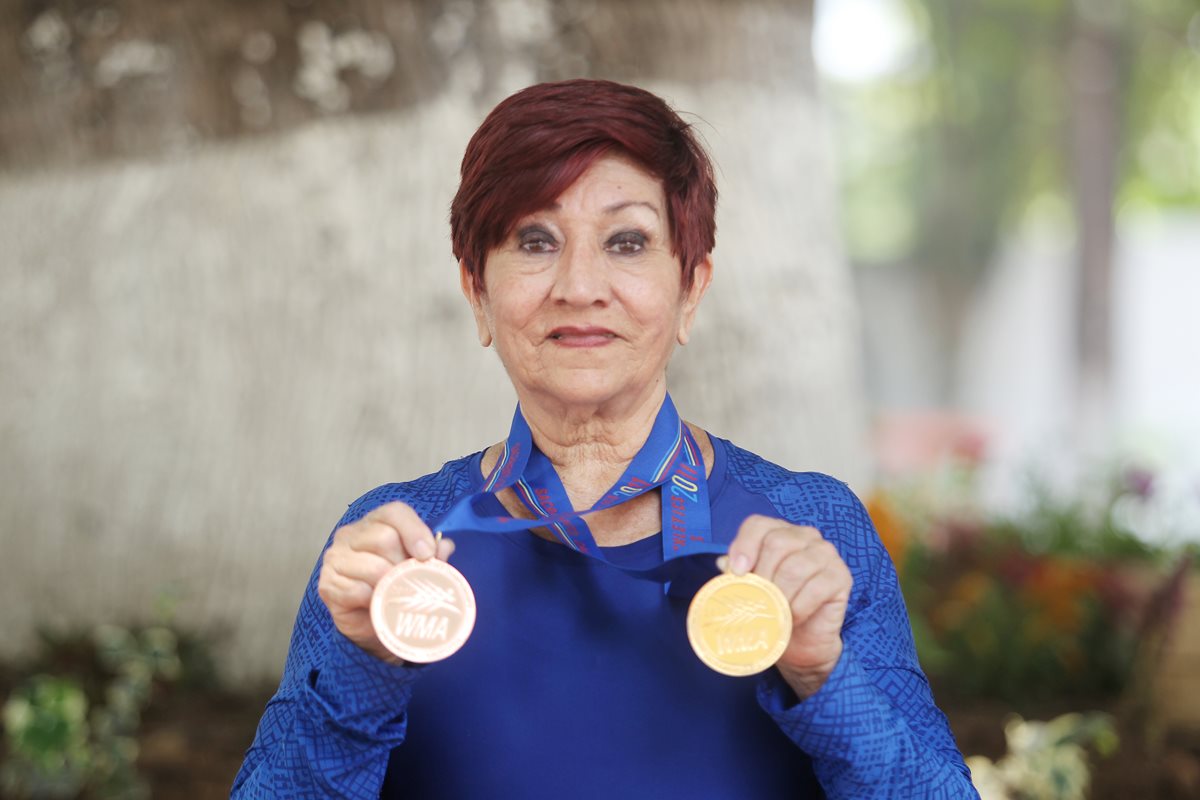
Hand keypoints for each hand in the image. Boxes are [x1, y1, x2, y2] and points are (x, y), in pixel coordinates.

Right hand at [317, 501, 455, 662]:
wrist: (373, 625)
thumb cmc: (395, 589)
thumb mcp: (419, 570)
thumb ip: (433, 557)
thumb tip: (444, 546)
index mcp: (375, 522)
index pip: (394, 512)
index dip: (414, 530)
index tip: (427, 554)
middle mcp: (351, 534)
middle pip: (384, 538)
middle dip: (404, 564)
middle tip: (411, 581)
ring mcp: (336, 558)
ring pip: (373, 566)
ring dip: (392, 585)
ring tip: (398, 595)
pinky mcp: (328, 584)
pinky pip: (357, 591)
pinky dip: (374, 601)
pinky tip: (379, 605)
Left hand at [724, 515, 851, 698]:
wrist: (801, 642)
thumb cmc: (774, 609)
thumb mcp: (750, 588)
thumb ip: (738, 573)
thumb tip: (723, 563)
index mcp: (779, 532)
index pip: (758, 525)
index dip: (744, 545)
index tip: (736, 572)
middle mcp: (805, 536)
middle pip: (776, 543)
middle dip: (762, 576)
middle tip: (757, 600)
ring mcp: (826, 553)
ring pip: (795, 567)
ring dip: (779, 595)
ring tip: (775, 612)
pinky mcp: (841, 576)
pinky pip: (816, 588)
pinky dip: (798, 608)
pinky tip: (793, 619)